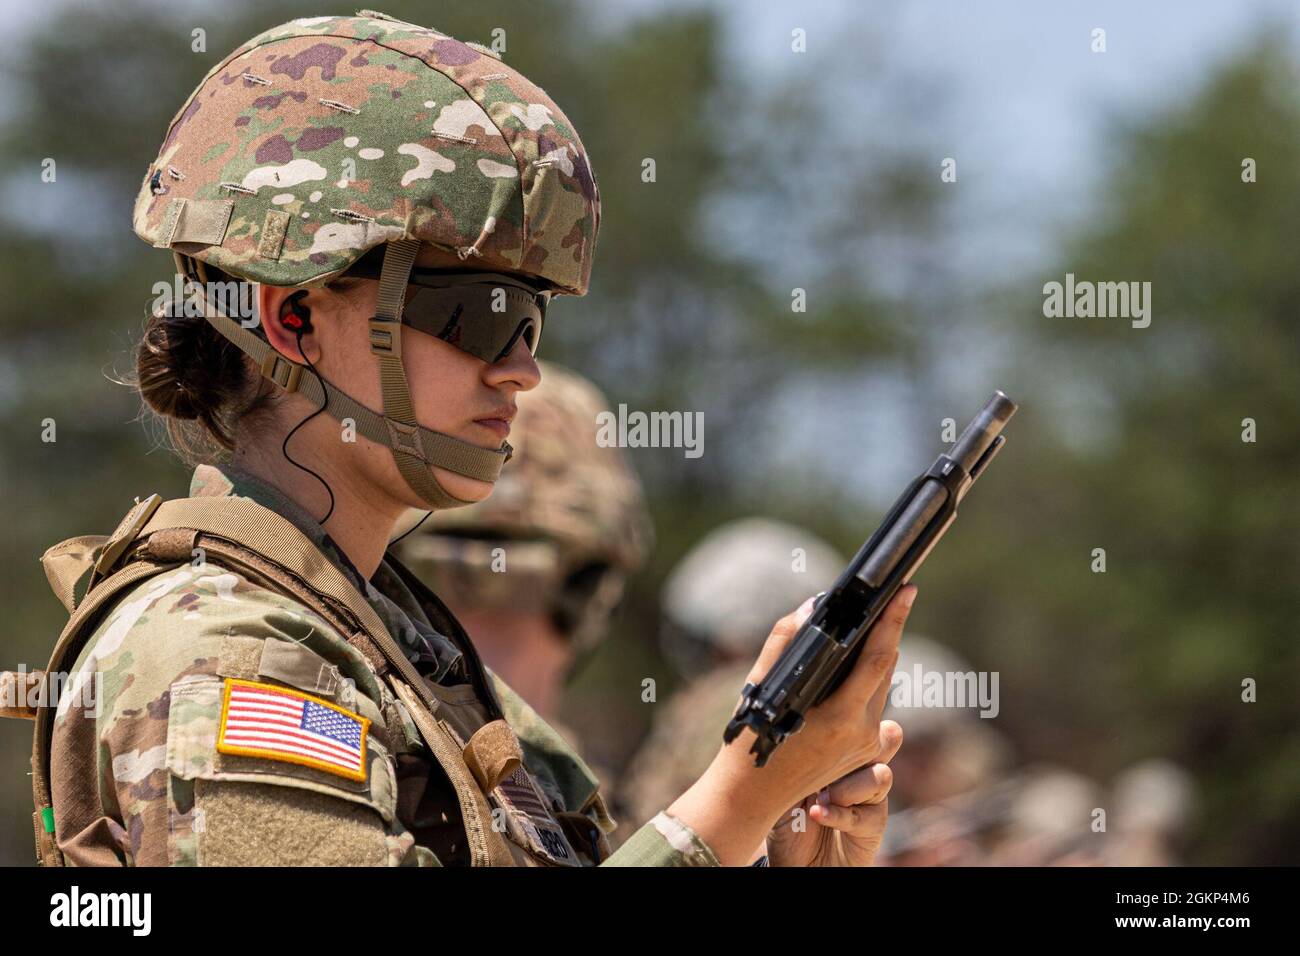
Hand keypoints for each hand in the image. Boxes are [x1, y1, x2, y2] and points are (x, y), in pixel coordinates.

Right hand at [667, 585, 915, 865]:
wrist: (753, 796)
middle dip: (887, 630)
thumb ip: (783, 643)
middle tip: (891, 596)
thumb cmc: (751, 741)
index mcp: (841, 717)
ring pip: (882, 686)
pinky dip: (866, 680)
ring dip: (877, 654)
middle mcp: (862, 733)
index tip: (907, 590)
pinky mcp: (865, 753)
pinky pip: (873, 704)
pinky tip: (854, 664)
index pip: (879, 658)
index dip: (895, 620)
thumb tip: (811, 608)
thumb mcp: (761, 688)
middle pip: (887, 668)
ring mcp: (867, 746)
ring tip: (871, 624)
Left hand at [766, 720, 902, 866]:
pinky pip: (867, 814)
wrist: (791, 860)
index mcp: (841, 748)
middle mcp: (860, 766)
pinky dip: (838, 814)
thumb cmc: (782, 813)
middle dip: (863, 742)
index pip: (859, 721)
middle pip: (886, 737)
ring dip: (848, 787)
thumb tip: (789, 729)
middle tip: (833, 753)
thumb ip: (790, 757)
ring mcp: (868, 795)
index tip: (834, 715)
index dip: (856, 715)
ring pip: (880, 775)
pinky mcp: (872, 825)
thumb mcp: (778, 781)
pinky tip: (816, 814)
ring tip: (821, 797)